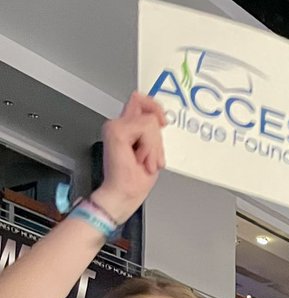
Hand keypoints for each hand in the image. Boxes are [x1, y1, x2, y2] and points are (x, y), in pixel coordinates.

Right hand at [92, 92, 165, 224]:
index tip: (163, 122)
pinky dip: (149, 147)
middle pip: (149, 111)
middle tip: (150, 158)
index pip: (140, 101)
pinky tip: (140, 159)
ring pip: (150, 121)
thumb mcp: (152, 153)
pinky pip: (145, 128)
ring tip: (144, 161)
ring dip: (154, 147)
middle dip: (157, 138)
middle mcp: (119, 124)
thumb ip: (152, 134)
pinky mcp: (116, 131)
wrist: (123, 196)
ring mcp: (115, 126)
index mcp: (127, 129)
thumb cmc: (135, 182)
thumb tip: (160, 120)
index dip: (155, 108)